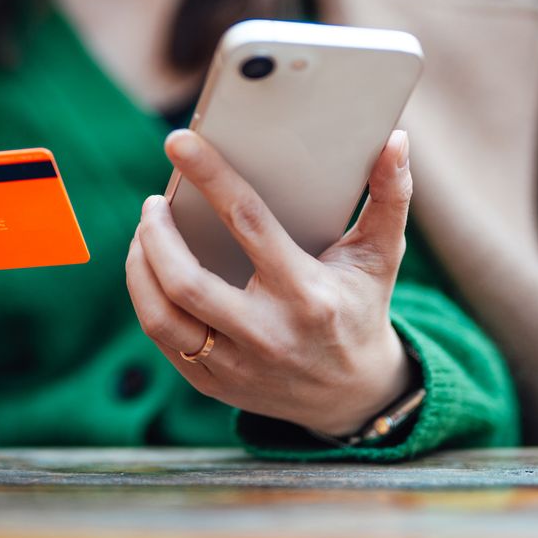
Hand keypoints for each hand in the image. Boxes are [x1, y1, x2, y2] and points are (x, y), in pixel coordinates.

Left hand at [126, 129, 414, 436]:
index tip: (179, 143)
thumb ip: (389, 197)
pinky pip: (163, 339)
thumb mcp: (381, 256)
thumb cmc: (361, 309)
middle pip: (186, 281)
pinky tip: (149, 271)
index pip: (248, 222)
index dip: (210, 177)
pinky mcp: (213, 384)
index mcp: (307, 293)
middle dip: (156, 234)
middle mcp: (268, 333)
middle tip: (153, 204)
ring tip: (145, 234)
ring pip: (162, 316)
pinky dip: (146, 298)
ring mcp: (236, 365)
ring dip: (141, 267)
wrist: (353, 395)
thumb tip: (396, 141)